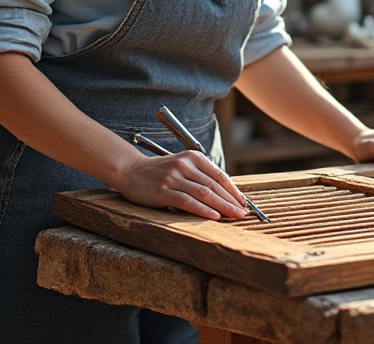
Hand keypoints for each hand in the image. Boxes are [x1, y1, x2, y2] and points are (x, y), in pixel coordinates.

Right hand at [112, 149, 251, 220]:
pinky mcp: (163, 191)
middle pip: (214, 185)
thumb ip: (199, 176)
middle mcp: (185, 165)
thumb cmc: (158, 172)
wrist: (130, 171)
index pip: (219, 175)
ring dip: (222, 206)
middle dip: (231, 201)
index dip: (233, 191)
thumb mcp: (181, 167)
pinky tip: (214, 216)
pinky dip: (203, 210)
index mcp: (193, 157)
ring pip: (204, 193)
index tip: (243, 203)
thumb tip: (223, 194)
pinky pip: (188, 202)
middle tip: (243, 213)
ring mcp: (174, 177)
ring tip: (234, 216)